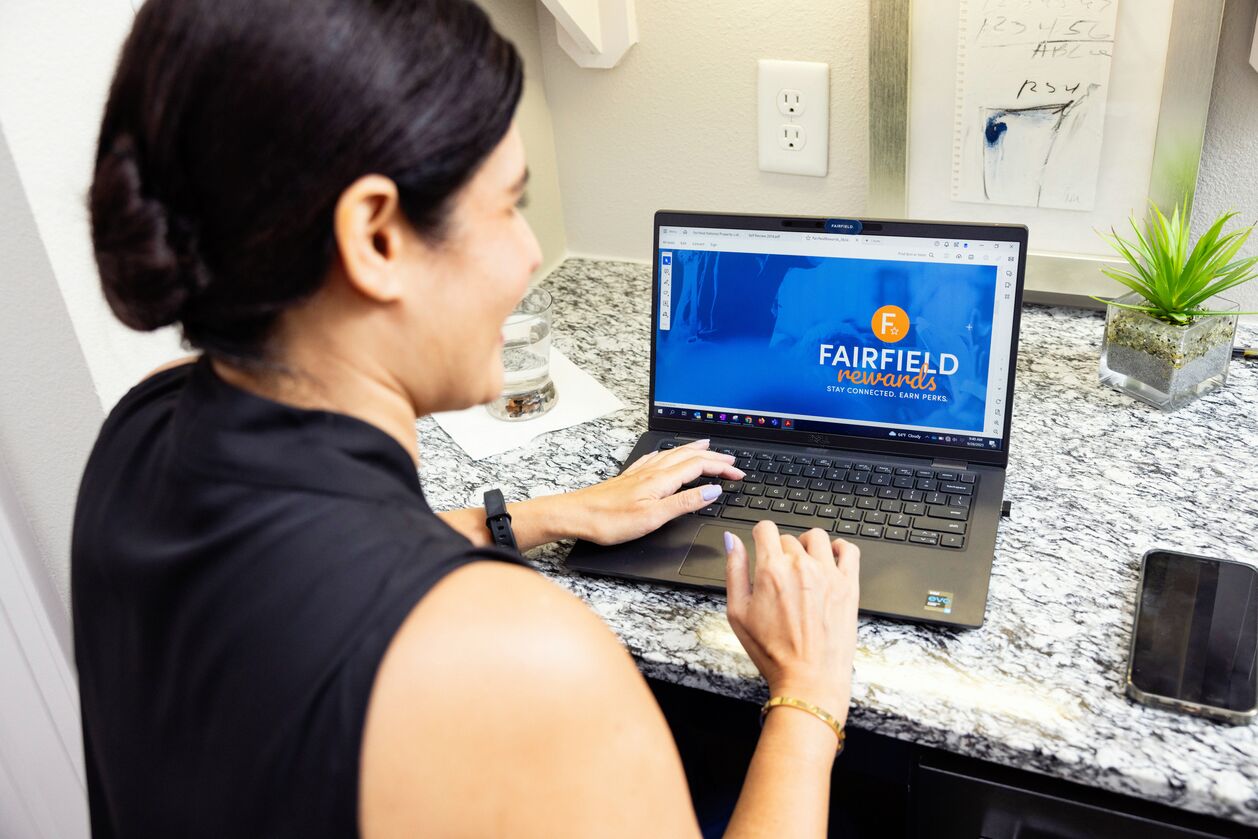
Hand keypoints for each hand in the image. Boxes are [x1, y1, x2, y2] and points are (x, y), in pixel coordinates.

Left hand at [562, 439, 745, 544]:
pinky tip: (667, 455)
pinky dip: (670, 454)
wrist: (576, 516)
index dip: (721, 469)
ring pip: (673, 455)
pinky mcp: (629, 478)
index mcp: (661, 480)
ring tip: (706, 448)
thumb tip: (711, 491)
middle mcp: (651, 472)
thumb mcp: (652, 518)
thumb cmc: (609, 521)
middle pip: (689, 457)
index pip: (699, 467)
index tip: (738, 474)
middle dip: (713, 458)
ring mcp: (639, 473)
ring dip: (694, 451)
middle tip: (731, 461)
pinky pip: (656, 459)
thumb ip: (684, 503)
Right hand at [724, 522, 859, 725]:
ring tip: (804, 563)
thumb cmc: (773, 653)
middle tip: (780, 575)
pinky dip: (840, 548)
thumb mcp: (738, 613)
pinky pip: (849, 549)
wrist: (809, 679)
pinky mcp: (848, 585)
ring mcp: (828, 574)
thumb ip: (734, 570)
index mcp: (771, 570)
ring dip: (807, 545)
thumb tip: (731, 540)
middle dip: (781, 550)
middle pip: (788, 537)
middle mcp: (801, 566)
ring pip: (817, 537)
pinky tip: (831, 558)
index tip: (762, 544)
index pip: (766, 528)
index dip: (760, 535)